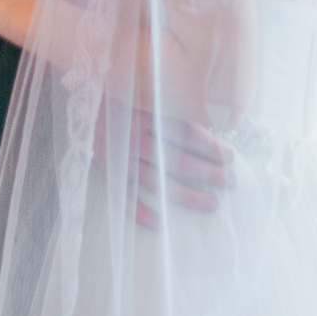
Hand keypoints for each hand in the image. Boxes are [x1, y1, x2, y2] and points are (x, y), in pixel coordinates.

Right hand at [95, 103, 234, 230]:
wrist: (85, 100)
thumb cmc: (127, 95)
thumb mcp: (149, 91)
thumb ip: (173, 104)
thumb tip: (211, 120)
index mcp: (147, 112)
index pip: (185, 132)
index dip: (209, 145)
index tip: (230, 156)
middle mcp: (133, 136)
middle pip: (175, 160)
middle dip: (206, 173)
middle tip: (230, 182)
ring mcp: (120, 157)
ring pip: (156, 183)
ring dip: (186, 195)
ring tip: (212, 204)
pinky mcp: (109, 172)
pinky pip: (124, 198)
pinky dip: (141, 213)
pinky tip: (162, 224)